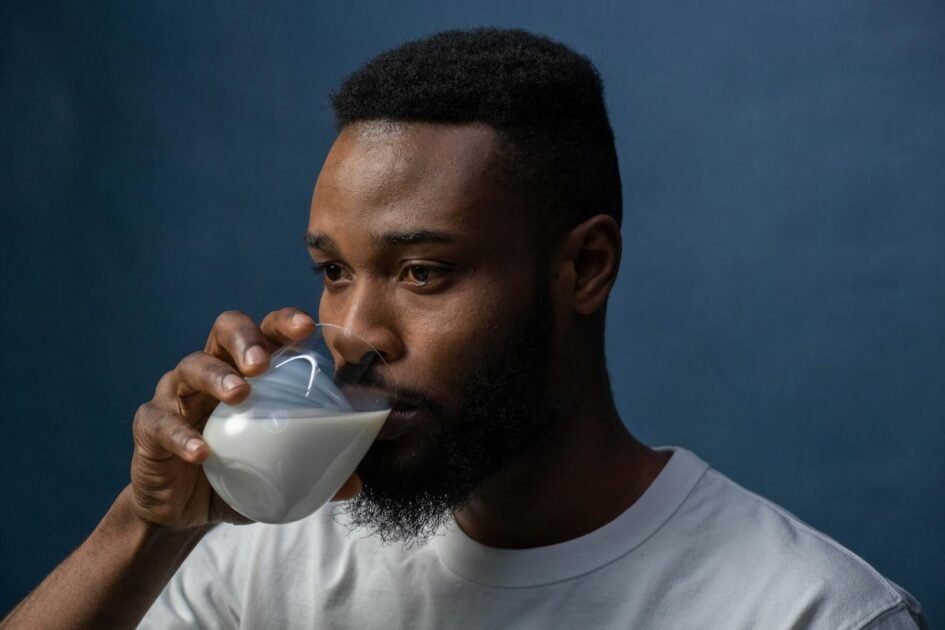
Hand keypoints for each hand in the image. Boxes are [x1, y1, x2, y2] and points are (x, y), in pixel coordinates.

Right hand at [128, 308, 362, 528]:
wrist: (184, 511)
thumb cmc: (238, 473)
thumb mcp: (278, 473)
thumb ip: (314, 472)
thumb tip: (356, 484)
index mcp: (248, 370)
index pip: (267, 331)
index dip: (284, 322)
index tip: (306, 328)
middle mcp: (212, 370)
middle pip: (225, 330)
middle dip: (246, 339)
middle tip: (263, 364)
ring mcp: (178, 394)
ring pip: (191, 367)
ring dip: (216, 377)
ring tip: (239, 394)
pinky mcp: (150, 426)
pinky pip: (160, 421)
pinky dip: (181, 435)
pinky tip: (200, 452)